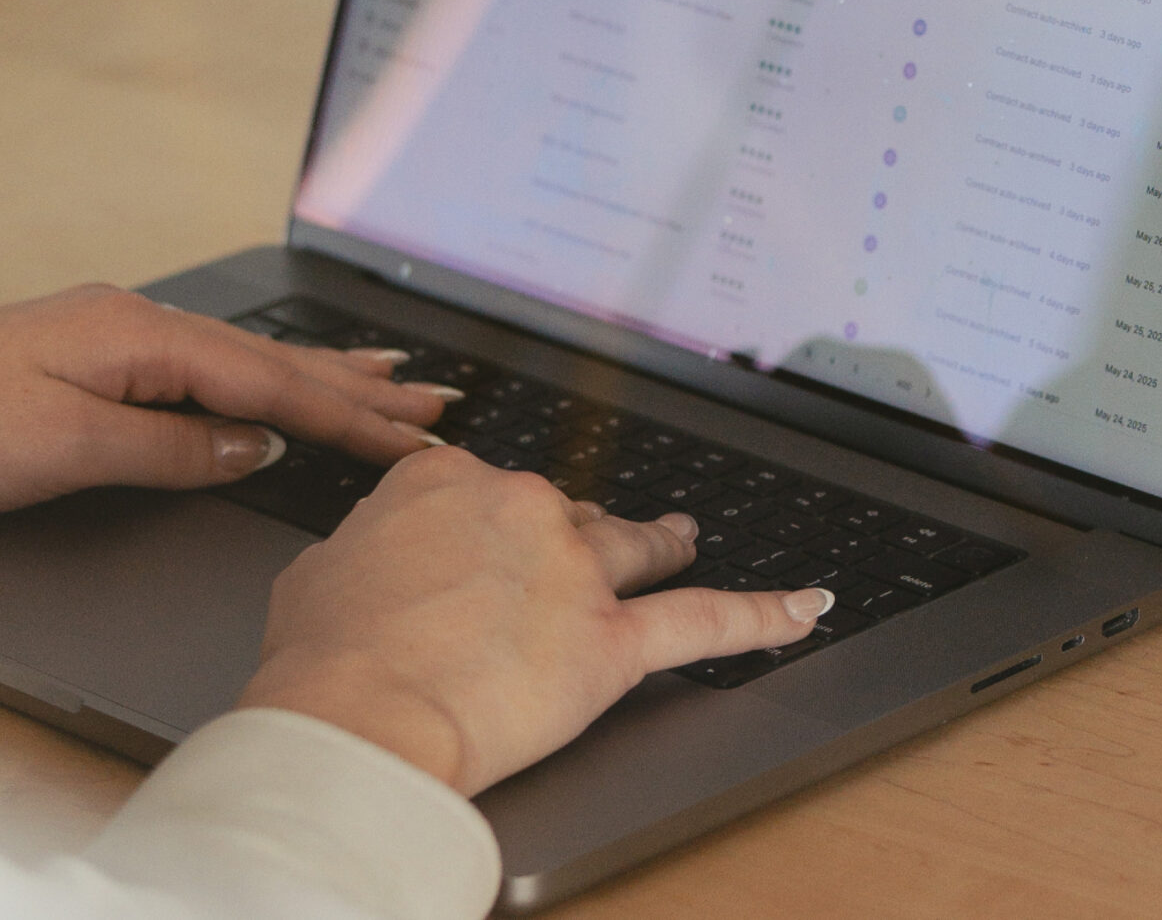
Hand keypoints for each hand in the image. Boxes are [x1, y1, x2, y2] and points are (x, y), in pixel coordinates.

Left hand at [0, 284, 453, 512]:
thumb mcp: (57, 448)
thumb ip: (167, 446)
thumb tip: (254, 447)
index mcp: (140, 335)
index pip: (272, 385)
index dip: (350, 417)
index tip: (416, 443)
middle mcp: (137, 325)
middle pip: (275, 362)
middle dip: (361, 385)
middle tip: (438, 403)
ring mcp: (116, 338)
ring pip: (248, 362)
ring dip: (327, 376)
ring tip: (393, 377)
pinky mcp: (95, 361)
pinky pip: (211, 370)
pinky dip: (269, 380)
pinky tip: (281, 386)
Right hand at [238, 448, 831, 793]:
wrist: (355, 714)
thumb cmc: (322, 660)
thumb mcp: (321, 574)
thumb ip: (373, 549)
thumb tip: (384, 557)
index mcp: (447, 482)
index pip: (486, 492)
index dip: (488, 530)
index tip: (483, 548)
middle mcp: (523, 509)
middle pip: (566, 517)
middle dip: (565, 545)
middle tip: (557, 575)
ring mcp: (577, 571)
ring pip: (637, 547)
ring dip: (662, 544)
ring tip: (684, 540)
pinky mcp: (614, 640)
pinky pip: (706, 622)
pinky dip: (763, 616)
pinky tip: (805, 609)